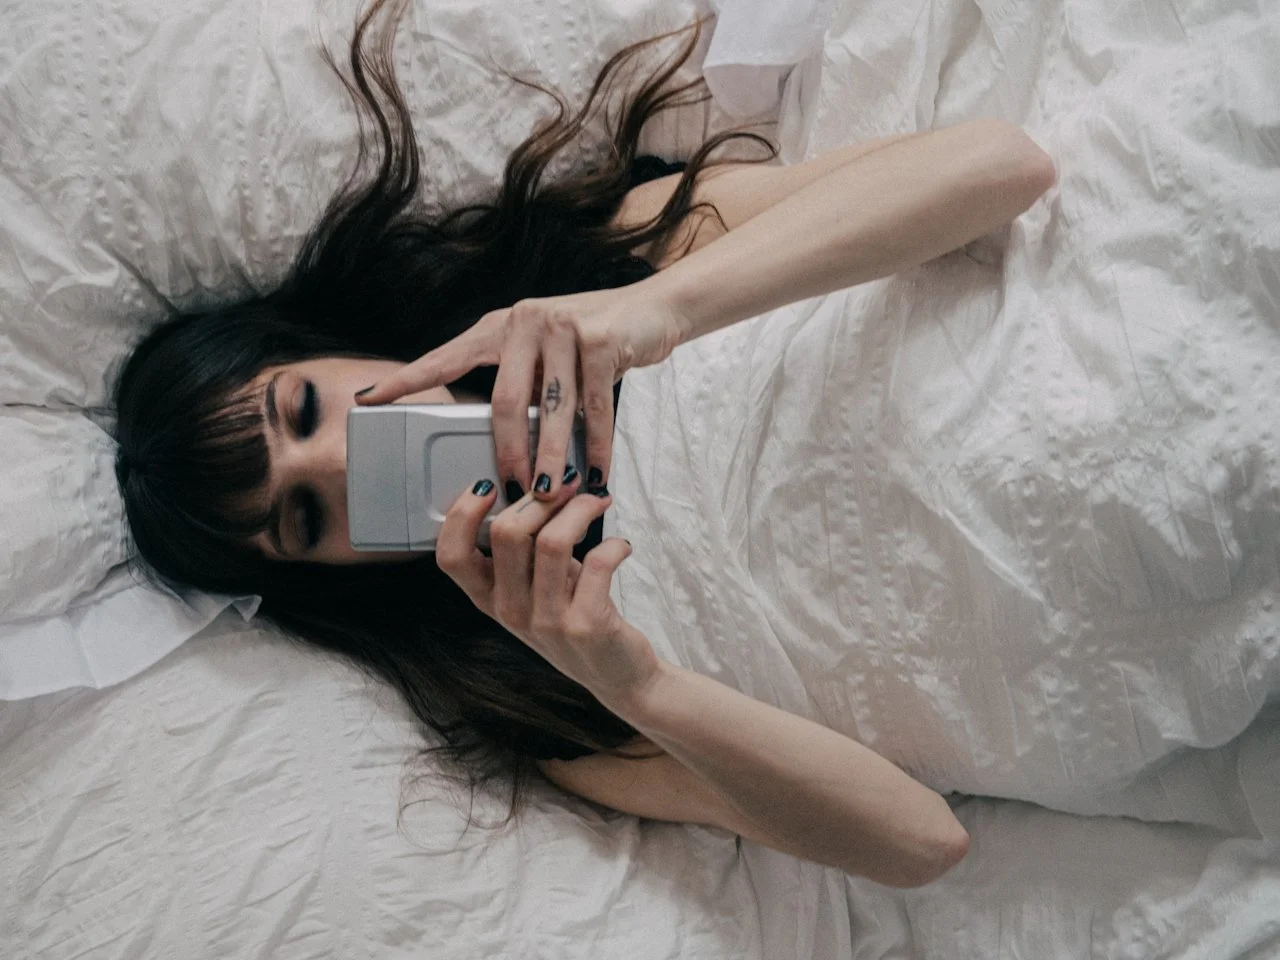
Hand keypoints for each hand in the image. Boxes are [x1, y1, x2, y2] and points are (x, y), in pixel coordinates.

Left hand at [354, 283, 685, 499]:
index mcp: (502, 326)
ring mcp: (565, 328)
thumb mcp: (547, 352)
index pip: (446, 356)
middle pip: (505, 402)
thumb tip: (503, 445)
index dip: (407, 380)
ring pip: (552, 411)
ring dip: (553, 459)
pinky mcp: (603, 341)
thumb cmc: (594, 339)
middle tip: (510, 490)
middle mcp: (527, 321)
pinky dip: (597, 447)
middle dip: (507, 452)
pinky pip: (596, 409)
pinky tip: (596, 473)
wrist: (654, 309)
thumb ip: (523, 382)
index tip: (369, 401)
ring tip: (551, 494)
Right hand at [436, 473, 661, 704]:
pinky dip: (614, 544)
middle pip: (506, 534)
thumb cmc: (575, 617)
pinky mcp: (586, 625)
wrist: (617, 675)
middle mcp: (511, 612)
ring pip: (551, 541)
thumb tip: (535, 488)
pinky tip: (621, 546)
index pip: (452, 556)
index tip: (487, 487)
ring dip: (579, 510)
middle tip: (568, 487)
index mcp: (490, 600)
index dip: (461, 515)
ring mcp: (548, 622)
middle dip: (541, 498)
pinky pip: (598, 562)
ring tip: (596, 503)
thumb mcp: (536, 587)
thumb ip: (525, 550)